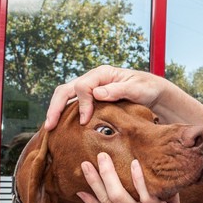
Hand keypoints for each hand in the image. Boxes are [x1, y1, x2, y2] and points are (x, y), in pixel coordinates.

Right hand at [45, 65, 166, 129]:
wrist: (153, 92)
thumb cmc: (147, 88)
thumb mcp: (137, 89)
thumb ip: (118, 90)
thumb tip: (97, 93)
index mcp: (102, 74)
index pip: (83, 86)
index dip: (82, 104)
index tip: (85, 121)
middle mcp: (93, 79)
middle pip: (66, 90)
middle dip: (55, 107)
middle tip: (50, 126)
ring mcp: (91, 88)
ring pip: (66, 96)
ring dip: (56, 111)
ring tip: (50, 128)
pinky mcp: (92, 99)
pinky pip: (73, 104)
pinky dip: (64, 114)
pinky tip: (61, 128)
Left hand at [76, 152, 187, 202]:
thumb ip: (171, 195)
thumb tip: (168, 175)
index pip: (147, 195)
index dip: (140, 179)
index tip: (134, 162)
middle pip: (119, 196)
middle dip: (108, 175)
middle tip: (101, 156)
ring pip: (107, 202)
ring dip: (95, 183)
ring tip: (85, 166)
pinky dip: (92, 201)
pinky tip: (81, 191)